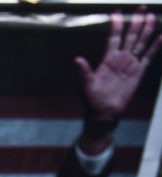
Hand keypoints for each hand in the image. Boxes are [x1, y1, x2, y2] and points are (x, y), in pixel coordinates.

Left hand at [75, 7, 160, 151]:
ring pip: (140, 43)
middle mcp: (120, 58)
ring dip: (146, 30)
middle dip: (135, 21)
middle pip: (130, 36)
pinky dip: (155, 47)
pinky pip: (148, 57)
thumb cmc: (93, 99)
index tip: (117, 11)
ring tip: (151, 16)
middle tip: (141, 7)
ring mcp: (130, 64)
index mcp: (108, 59)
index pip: (113, 37)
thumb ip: (84, 71)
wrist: (105, 112)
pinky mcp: (138, 72)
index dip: (116, 25)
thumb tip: (77, 59)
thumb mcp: (87, 84)